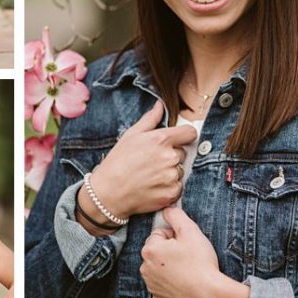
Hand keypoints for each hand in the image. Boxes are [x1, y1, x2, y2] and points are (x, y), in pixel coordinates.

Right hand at [88, 101, 197, 219]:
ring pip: (180, 170)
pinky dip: (169, 188)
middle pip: (183, 153)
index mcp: (161, 139)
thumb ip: (150, 119)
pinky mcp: (172, 193)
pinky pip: (178, 187)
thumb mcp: (131, 135)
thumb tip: (161, 104)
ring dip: (170, 173)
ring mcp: (172, 177)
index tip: (177, 140)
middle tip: (153, 162)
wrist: (108, 193)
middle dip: (172, 156)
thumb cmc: (117, 162)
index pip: (190, 133)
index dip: (184, 136)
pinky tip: (153, 187)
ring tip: (151, 176)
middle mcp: (170, 157)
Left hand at [140, 207, 224, 297]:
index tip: (187, 245)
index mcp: (150, 250)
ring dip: (171, 268)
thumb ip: (176, 216)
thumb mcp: (191, 231)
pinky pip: (164, 286)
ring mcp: (151, 286)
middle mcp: (145, 269)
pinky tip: (186, 283)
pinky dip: (173, 284)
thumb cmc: (200, 263)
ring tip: (189, 271)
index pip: (160, 234)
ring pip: (160, 269)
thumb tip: (167, 210)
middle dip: (171, 252)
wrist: (209, 295)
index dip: (176, 237)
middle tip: (189, 257)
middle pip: (158, 252)